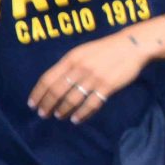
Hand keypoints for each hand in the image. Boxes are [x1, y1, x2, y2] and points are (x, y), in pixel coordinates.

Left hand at [28, 30, 149, 121]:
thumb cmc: (105, 49)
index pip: (48, 78)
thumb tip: (53, 82)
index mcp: (71, 58)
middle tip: (43, 114)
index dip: (38, 93)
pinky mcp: (107, 86)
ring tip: (59, 116)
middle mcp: (80, 68)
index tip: (32, 104)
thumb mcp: (82, 51)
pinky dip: (82, 114)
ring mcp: (94, 78)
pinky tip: (76, 119)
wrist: (132, 46)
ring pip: (72, 99)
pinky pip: (91, 104)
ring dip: (63, 110)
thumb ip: (69, 65)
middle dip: (47, 105)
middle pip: (57, 91)